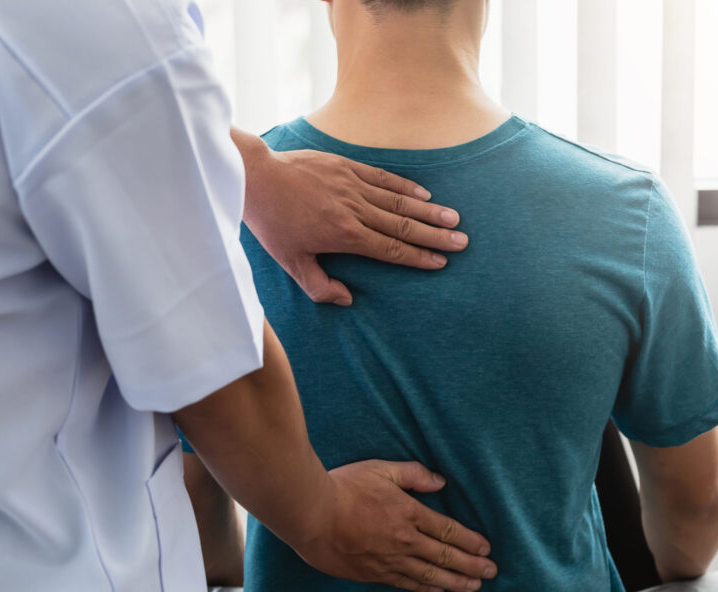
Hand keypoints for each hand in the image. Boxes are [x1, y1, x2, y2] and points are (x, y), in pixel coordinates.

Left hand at [232, 128, 468, 305]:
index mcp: (345, 236)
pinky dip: (405, 186)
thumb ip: (319, 286)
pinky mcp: (347, 167)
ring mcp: (353, 185)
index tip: (440, 262)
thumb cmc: (272, 223)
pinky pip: (383, 178)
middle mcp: (355, 210)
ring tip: (453, 218)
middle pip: (404, 226)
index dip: (418, 257)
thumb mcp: (290, 263)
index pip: (391, 249)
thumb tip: (347, 299)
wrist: (255, 177)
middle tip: (462, 241)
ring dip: (429, 210)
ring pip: (399, 201)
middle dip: (435, 235)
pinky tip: (424, 192)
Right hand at [293, 460, 497, 591]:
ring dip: (455, 582)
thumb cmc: (344, 487)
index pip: (447, 530)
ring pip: (429, 575)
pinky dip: (425, 589)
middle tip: (491, 573)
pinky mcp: (372, 573)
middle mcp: (403, 540)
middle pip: (444, 556)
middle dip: (471, 565)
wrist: (310, 514)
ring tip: (474, 587)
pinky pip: (405, 584)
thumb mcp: (381, 469)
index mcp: (408, 513)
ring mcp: (388, 560)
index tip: (486, 548)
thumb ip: (413, 474)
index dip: (469, 541)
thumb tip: (441, 482)